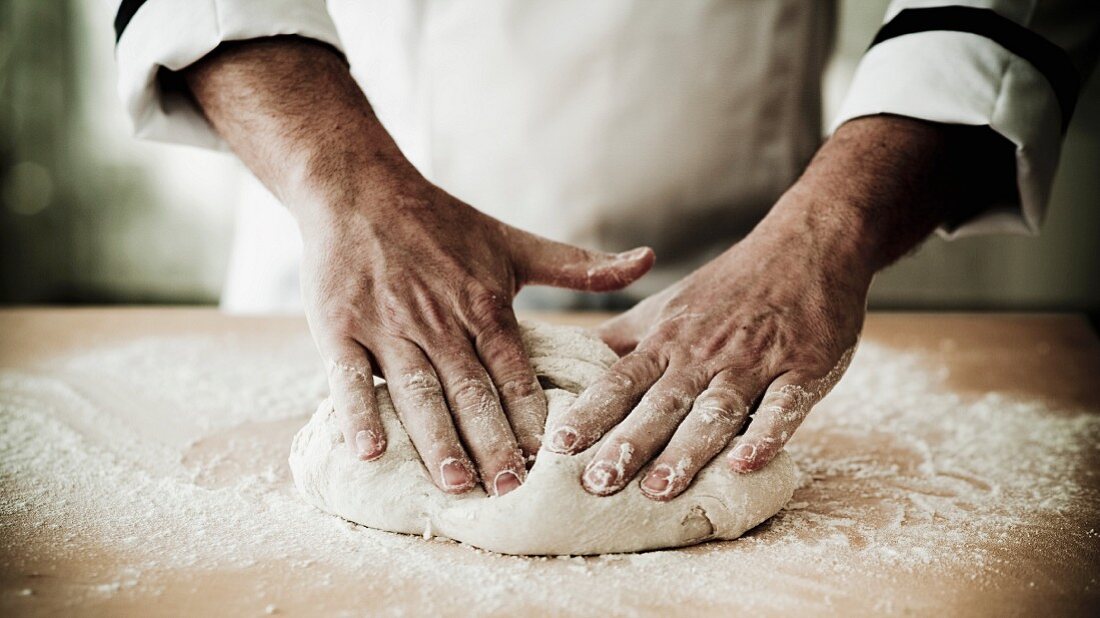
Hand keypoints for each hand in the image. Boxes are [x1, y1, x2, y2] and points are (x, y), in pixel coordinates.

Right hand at [300, 173, 652, 495]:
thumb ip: (577, 265)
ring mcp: (387, 326)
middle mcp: (439, 320)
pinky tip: (369, 452)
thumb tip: (648, 260)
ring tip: (455, 482)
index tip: (553, 460)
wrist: (358, 186)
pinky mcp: (339, 327)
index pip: (515, 372)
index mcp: (484, 305)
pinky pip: (348, 376)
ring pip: (417, 391)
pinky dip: (358, 413)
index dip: (534, 417)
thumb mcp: (513, 243)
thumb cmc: (440, 221)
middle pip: (471, 390)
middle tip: (511, 488)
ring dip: (436, 438)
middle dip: (493, 442)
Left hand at [544, 114, 1015, 499]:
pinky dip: (765, 436)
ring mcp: (753, 363)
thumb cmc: (731, 284)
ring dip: (687, 451)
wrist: (808, 245)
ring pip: (715, 412)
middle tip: (599, 483)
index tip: (559, 446)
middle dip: (629, 443)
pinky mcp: (802, 369)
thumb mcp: (669, 305)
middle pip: (661, 404)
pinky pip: (783, 407)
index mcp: (669, 341)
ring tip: (660, 489)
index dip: (590, 413)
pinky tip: (745, 465)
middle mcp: (704, 355)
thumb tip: (576, 356)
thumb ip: (626, 337)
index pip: (621, 380)